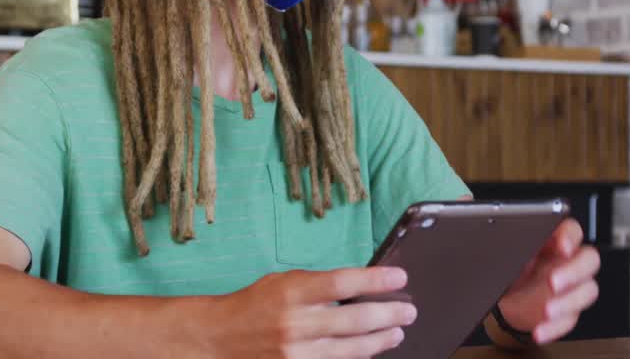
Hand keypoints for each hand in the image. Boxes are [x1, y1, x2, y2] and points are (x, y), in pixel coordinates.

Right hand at [214, 267, 415, 357]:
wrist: (220, 337)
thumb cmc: (256, 303)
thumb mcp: (285, 282)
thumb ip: (320, 285)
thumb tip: (363, 285)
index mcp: (293, 292)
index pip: (343, 283)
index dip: (376, 280)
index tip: (400, 278)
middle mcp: (296, 323)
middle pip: (355, 319)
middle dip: (388, 314)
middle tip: (408, 311)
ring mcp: (297, 351)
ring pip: (351, 348)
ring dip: (380, 340)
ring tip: (397, 332)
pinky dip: (358, 357)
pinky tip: (372, 350)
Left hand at [494, 219, 601, 344]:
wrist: (504, 298)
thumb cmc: (510, 267)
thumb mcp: (509, 252)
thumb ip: (517, 245)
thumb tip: (511, 242)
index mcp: (555, 240)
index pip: (573, 230)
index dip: (571, 237)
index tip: (562, 246)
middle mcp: (569, 261)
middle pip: (589, 260)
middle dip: (574, 272)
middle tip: (554, 282)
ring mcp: (572, 287)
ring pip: (587, 291)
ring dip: (567, 303)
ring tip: (547, 310)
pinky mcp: (568, 311)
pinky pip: (570, 320)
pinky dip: (555, 328)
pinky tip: (540, 331)